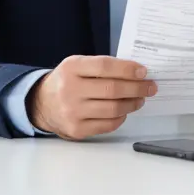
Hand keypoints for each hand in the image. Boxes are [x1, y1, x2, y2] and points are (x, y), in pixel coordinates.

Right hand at [27, 55, 155, 138]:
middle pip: (112, 90)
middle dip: (137, 88)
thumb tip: (137, 73)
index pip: (105, 66)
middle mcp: (70, 90)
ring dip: (133, 104)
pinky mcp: (77, 129)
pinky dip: (121, 117)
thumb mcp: (78, 65)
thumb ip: (103, 67)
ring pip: (113, 109)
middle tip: (151, 87)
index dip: (127, 69)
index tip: (143, 72)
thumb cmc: (68, 81)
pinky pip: (108, 124)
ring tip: (140, 99)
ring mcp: (72, 112)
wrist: (42, 104)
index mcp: (72, 68)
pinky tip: (124, 111)